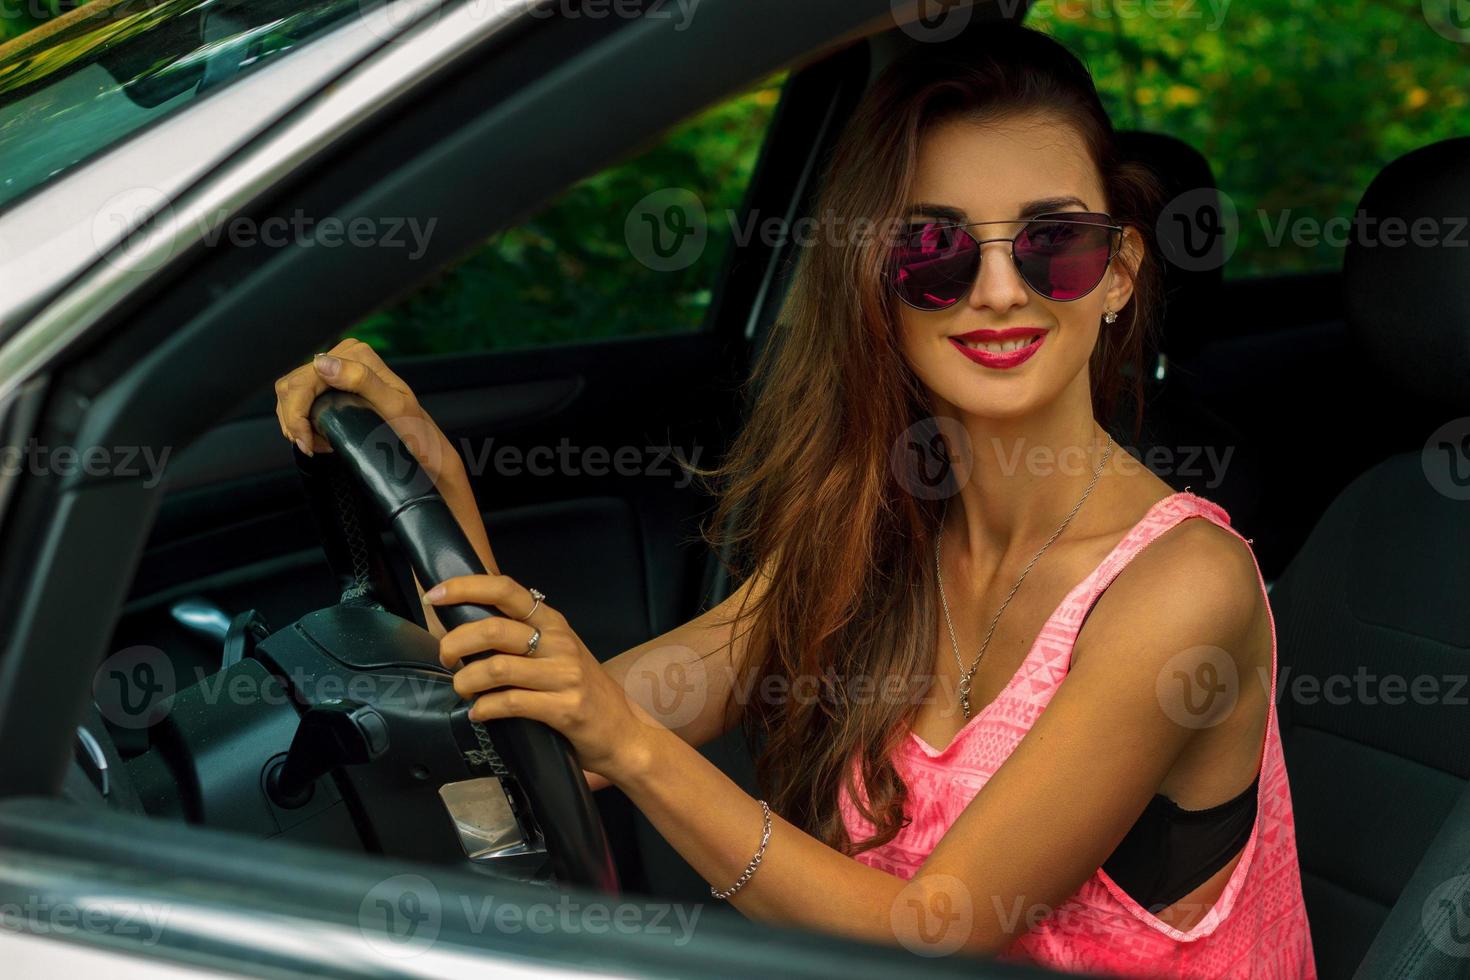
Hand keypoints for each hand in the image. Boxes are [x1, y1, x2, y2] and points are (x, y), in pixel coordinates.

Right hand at [272, 337, 457, 486]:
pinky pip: (299, 399)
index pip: (306, 378)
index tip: (306, 442)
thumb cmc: (412, 430)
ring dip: (295, 421)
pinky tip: (318, 437)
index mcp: (358, 355)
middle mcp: (345, 356)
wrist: (422, 446)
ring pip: (290, 392)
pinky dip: (301, 421)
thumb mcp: (393, 406)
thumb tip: (324, 363)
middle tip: (309, 446)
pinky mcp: (330, 386)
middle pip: (293, 384)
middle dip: (294, 419)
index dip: (297, 412)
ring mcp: (336, 370)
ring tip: (315, 443)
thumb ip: (361, 380)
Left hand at [429, 573, 659, 783]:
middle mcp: (560, 643)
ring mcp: (564, 676)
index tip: (434, 595)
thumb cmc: (581, 691)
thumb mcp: (557, 652)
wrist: (623, 731)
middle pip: (494, 629)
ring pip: (497, 668)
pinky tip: (478, 713)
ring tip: (462, 689)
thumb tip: (465, 628)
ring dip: (466, 680)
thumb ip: (523, 637)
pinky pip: (510, 703)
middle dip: (456, 643)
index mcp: (554, 623)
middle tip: (445, 658)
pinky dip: (484, 708)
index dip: (466, 587)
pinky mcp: (565, 709)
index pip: (506, 590)